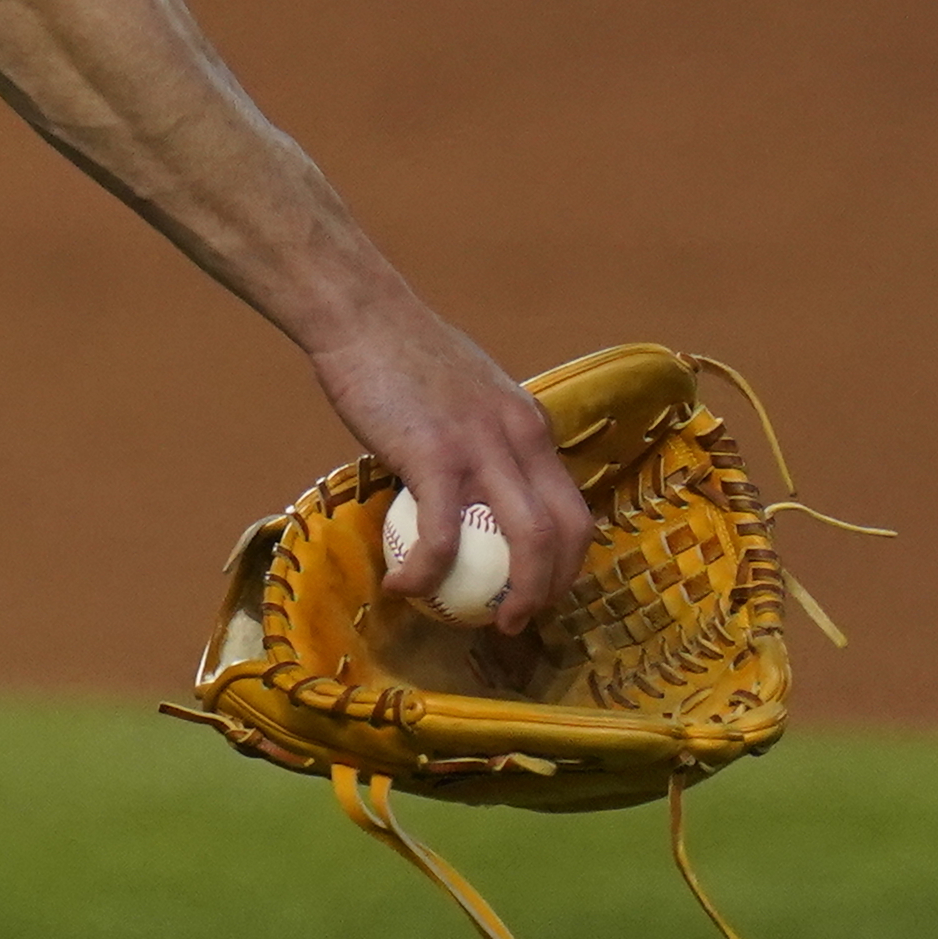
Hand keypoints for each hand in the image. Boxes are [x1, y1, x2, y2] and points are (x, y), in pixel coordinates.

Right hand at [311, 305, 593, 635]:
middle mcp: (521, 436)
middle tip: (520, 619)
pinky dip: (426, 572)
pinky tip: (403, 585)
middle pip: (566, 531)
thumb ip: (484, 438)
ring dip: (517, 595)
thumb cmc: (403, 353)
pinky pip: (442, 536)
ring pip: (527, 541)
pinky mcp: (435, 456)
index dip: (567, 561)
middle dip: (554, 589)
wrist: (363, 316)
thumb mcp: (468, 395)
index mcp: (531, 425)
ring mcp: (483, 447)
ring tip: (488, 622)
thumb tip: (477, 485)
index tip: (540, 589)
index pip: (574, 507)